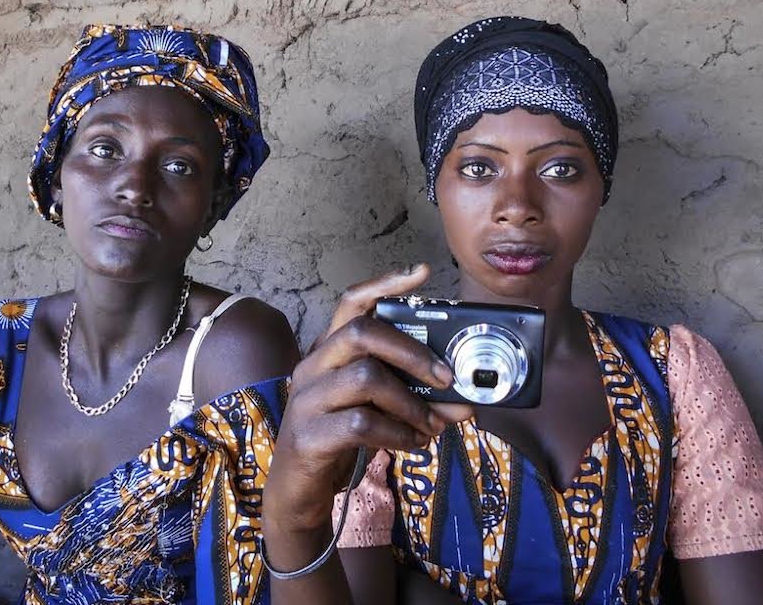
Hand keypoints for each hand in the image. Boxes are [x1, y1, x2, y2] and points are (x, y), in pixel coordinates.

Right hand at [264, 264, 471, 536]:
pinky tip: (411, 443)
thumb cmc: (341, 440)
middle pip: (361, 332)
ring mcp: (307, 400)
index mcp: (329, 351)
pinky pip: (361, 422)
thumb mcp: (375, 409)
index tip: (421, 272)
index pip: (351, 302)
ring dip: (411, 402)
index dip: (385, 283)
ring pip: (366, 378)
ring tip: (433, 424)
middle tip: (448, 378)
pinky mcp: (310, 435)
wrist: (297, 491)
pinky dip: (397, 433)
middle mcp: (313, 366)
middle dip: (413, 352)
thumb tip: (465, 401)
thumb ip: (413, 398)